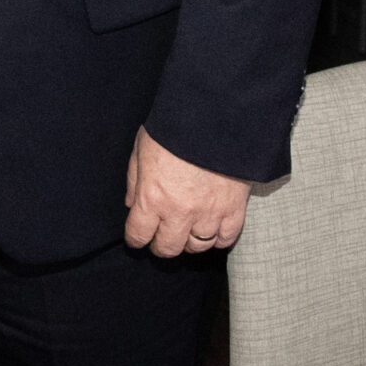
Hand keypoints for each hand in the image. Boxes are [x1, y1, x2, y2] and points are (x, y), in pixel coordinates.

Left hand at [124, 127, 248, 257]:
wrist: (215, 117)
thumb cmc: (173, 129)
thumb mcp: (141, 149)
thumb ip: (134, 181)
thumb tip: (131, 205)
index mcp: (152, 198)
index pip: (139, 235)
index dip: (135, 239)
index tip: (138, 238)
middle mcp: (179, 212)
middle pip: (168, 248)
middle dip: (161, 246)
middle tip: (161, 238)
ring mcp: (209, 214)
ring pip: (197, 247)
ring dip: (189, 242)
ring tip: (187, 231)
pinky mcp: (234, 210)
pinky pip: (226, 239)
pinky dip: (217, 238)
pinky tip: (212, 229)